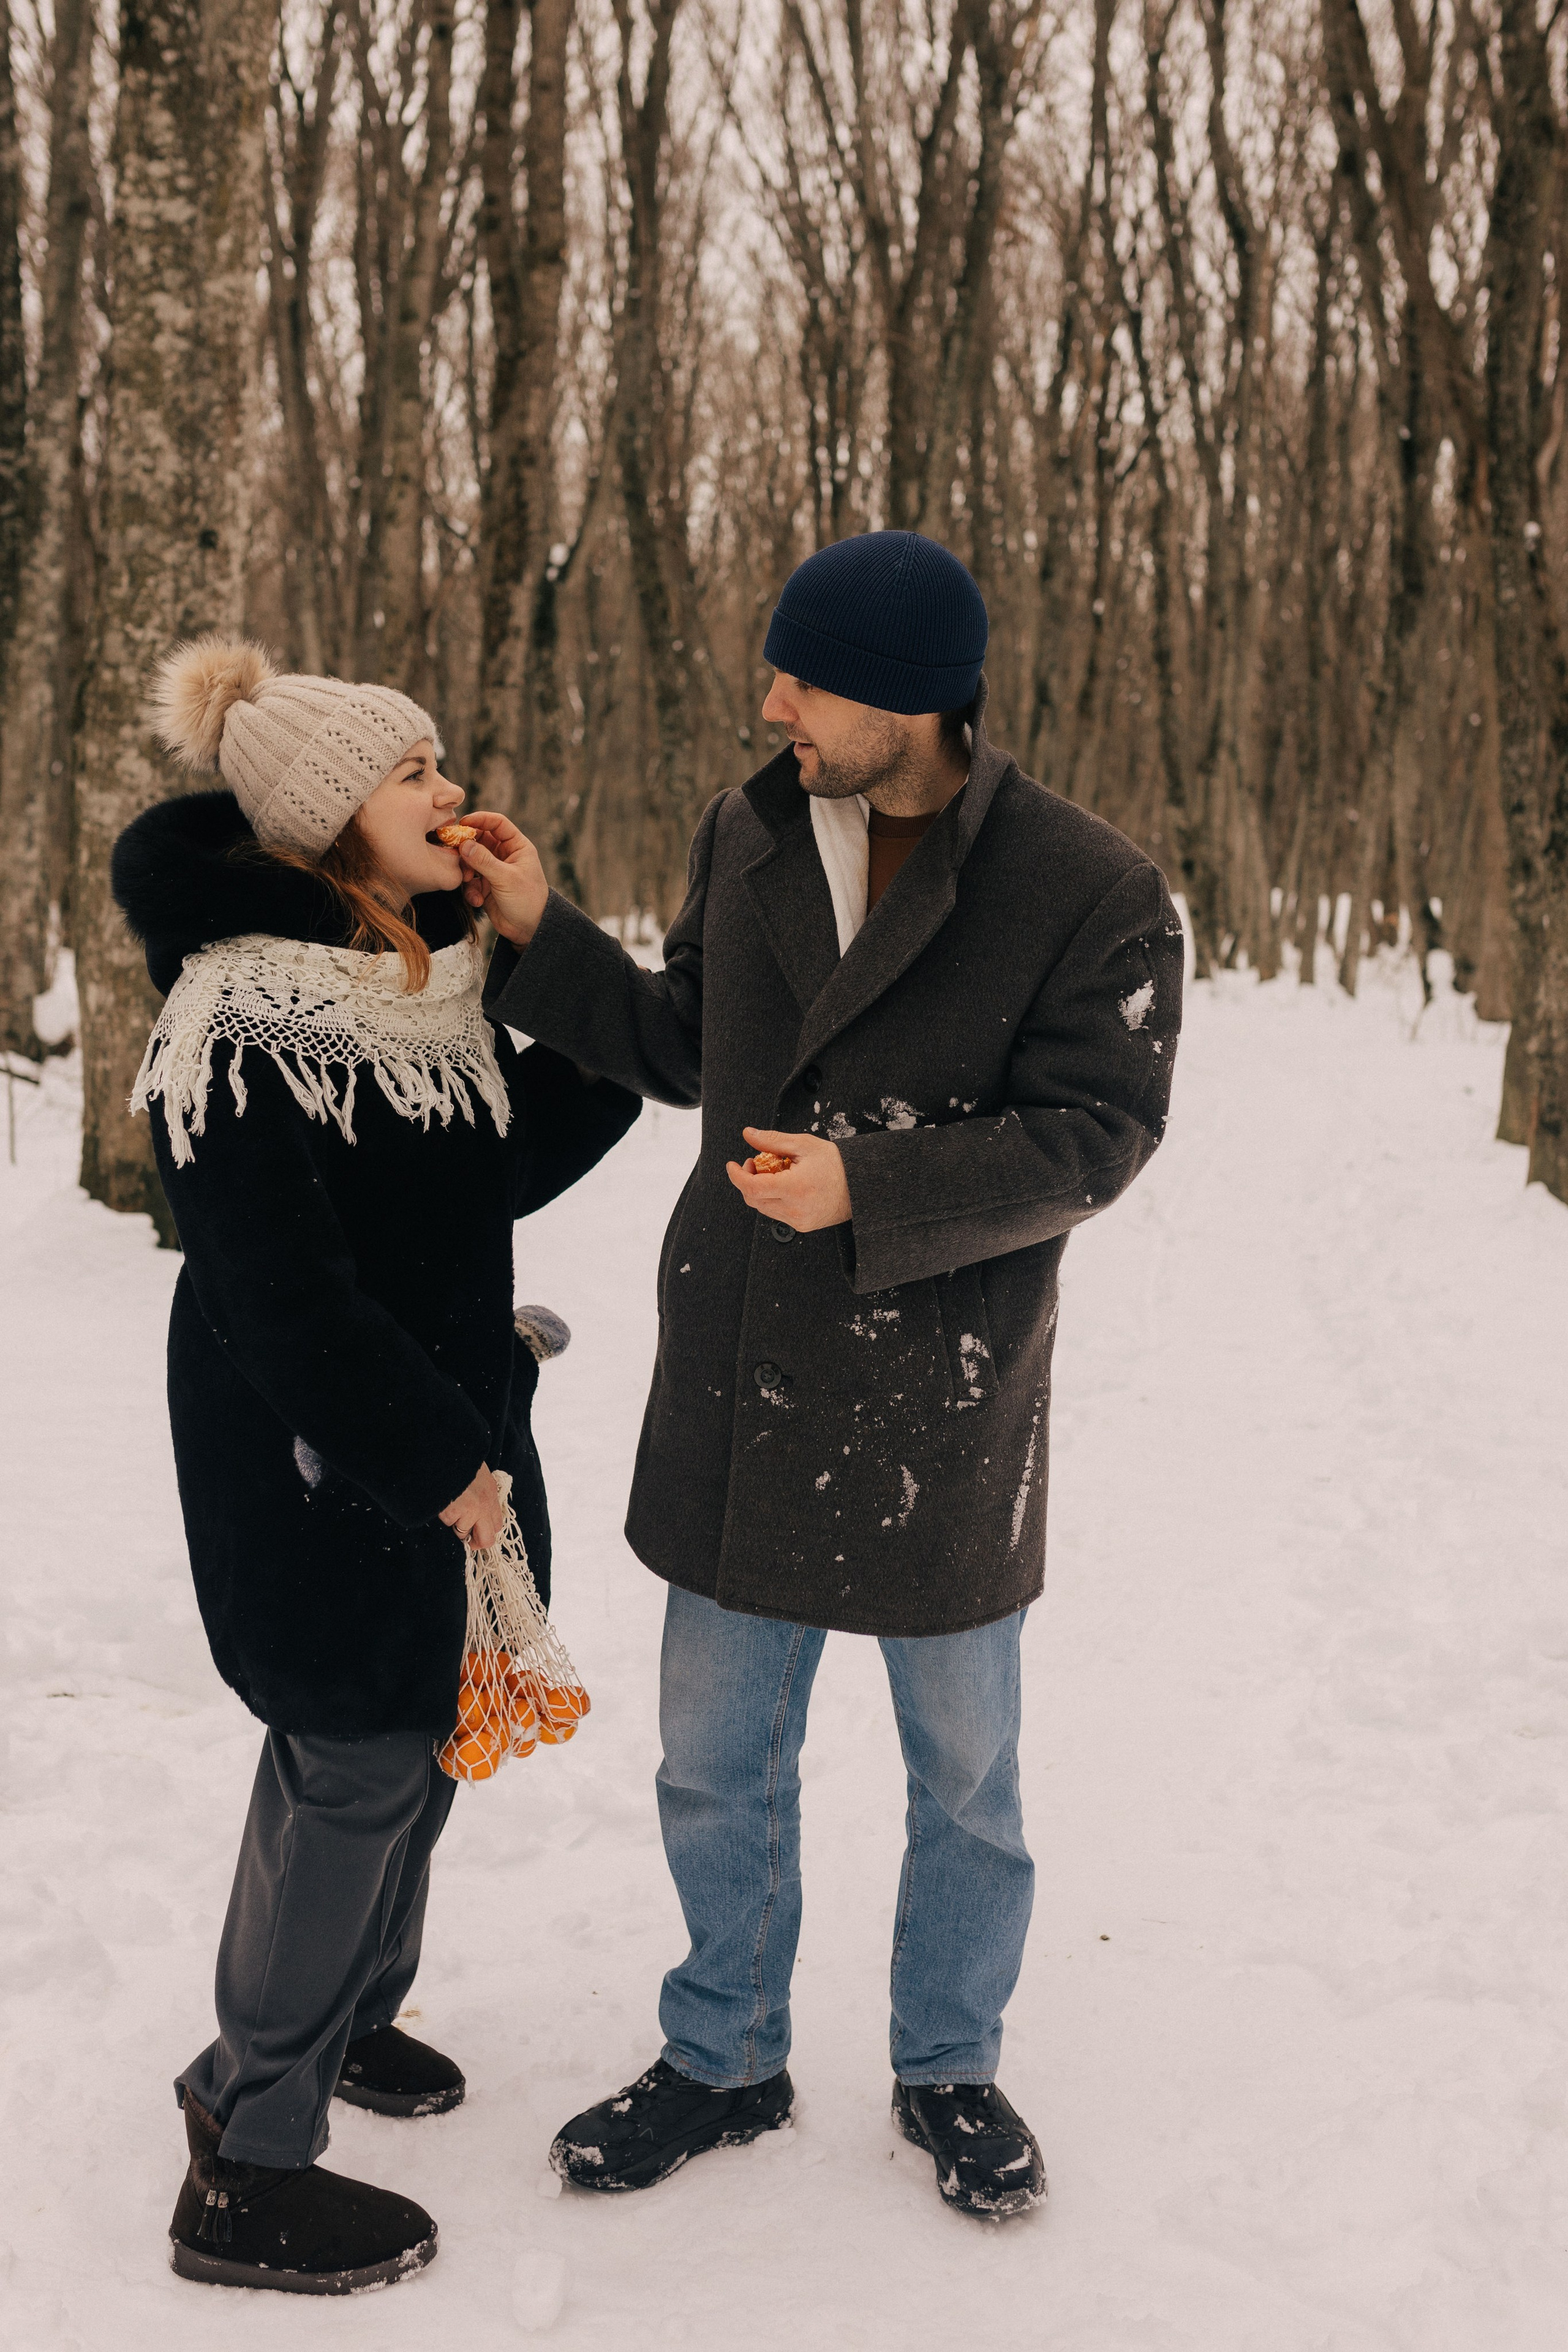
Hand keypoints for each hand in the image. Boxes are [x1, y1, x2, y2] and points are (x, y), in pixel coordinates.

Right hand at [440, 1462, 503, 1548]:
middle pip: (487, 1539)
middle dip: (475, 1543)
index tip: (476, 1533)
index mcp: (491, 1493)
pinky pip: (448, 1524)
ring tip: (449, 1507)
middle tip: (464, 1539)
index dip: (486, 1532)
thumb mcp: (478, 1475)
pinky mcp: (453, 1511)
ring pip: (463, 1533)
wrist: (445, 1449)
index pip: (497, 1525)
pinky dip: (442, 1517)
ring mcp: (470, 1509)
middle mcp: (485, 1504)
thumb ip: (480, 1494)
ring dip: (454, 1526)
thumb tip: (475, 1514)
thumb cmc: (459, 1460)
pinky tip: (441, 1502)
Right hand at [455, 811, 548, 947]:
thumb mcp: (506, 878)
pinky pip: (470, 880)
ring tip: (467, 882)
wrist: (529, 930)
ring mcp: (494, 870)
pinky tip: (477, 901)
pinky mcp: (485, 886)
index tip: (463, 822)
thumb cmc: (527, 900)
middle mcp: (504, 855)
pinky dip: (470, 890)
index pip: (497, 824)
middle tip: (456, 854)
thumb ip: (484, 860)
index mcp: (517, 847)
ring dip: (466, 871)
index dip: (480, 820)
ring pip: (471, 860)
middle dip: (466, 848)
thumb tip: (464, 844)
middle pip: (479, 840)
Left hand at [725, 1128, 851, 1231]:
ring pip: (763, 1208)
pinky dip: (772, 1199)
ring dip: (759, 1190)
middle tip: (754, 1163)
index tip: (732, 1165)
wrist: (861, 1187)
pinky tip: (782, 1186)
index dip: (737, 1176)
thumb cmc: (837, 1165)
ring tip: (771, 1173)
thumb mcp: (805, 1145)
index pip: (752, 1187)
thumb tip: (749, 1134)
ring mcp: (798, 1220)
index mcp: (795, 1188)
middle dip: (747, 1180)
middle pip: (753, 1199)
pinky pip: (776, 1214)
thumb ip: (773, 1141)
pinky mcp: (802, 1225)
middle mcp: (794, 1209)